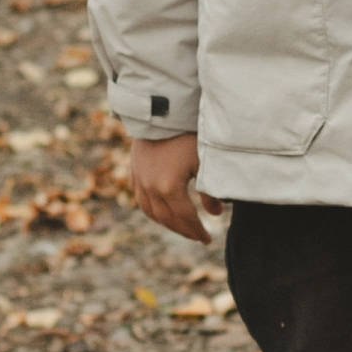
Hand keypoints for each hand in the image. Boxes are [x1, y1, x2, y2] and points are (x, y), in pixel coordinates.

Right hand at [129, 132, 214, 246]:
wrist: (162, 111)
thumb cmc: (188, 135)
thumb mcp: (203, 162)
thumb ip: (210, 191)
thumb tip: (216, 214)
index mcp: (169, 188)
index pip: (186, 218)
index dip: (197, 231)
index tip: (208, 240)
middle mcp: (151, 188)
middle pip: (167, 219)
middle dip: (184, 230)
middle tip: (198, 237)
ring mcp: (140, 180)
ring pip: (151, 212)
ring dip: (167, 223)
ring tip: (182, 227)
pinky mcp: (134, 171)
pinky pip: (141, 199)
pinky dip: (152, 210)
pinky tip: (162, 211)